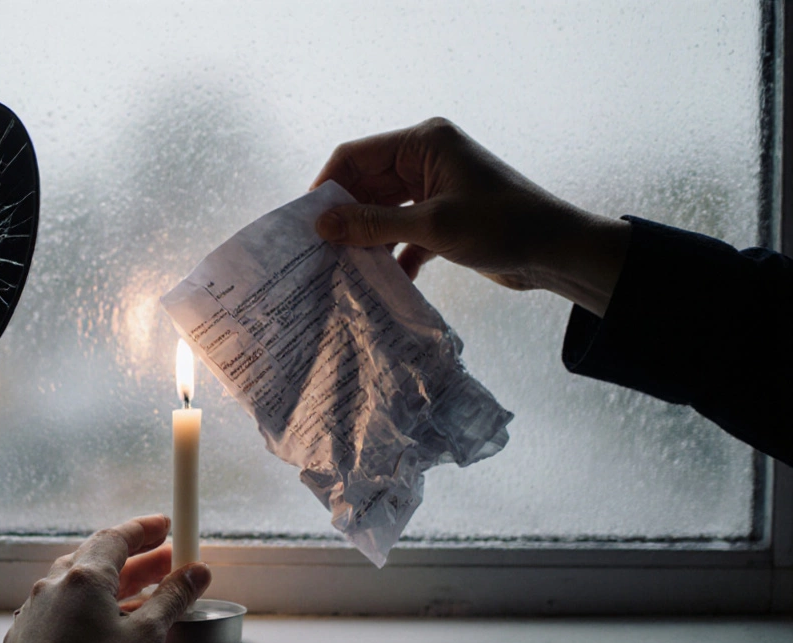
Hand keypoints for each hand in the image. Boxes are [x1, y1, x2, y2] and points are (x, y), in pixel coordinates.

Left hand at [0, 515, 210, 642]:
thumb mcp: (146, 636)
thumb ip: (172, 599)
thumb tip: (195, 573)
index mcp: (84, 577)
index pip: (117, 536)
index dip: (144, 529)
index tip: (164, 526)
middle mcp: (54, 586)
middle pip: (98, 556)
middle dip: (134, 556)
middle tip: (164, 560)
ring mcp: (36, 610)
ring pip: (76, 581)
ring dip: (109, 580)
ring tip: (138, 592)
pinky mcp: (26, 636)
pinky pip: (60, 607)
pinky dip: (85, 605)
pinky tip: (99, 623)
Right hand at [312, 117, 630, 316]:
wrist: (558, 252)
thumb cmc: (503, 225)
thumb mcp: (433, 225)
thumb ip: (374, 224)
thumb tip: (322, 225)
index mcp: (423, 142)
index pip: (356, 155)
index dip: (327, 186)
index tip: (305, 221)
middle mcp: (425, 159)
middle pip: (365, 185)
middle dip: (344, 216)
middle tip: (316, 251)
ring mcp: (433, 190)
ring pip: (381, 212)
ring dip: (365, 239)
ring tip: (340, 269)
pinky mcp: (442, 220)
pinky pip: (402, 233)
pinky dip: (392, 255)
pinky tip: (380, 281)